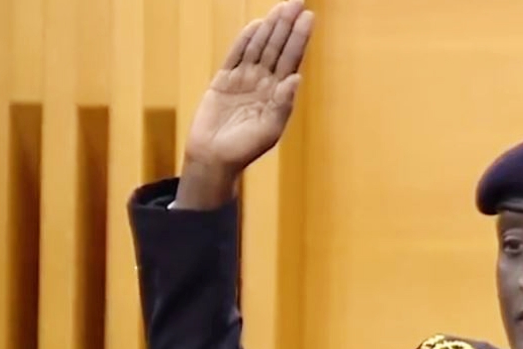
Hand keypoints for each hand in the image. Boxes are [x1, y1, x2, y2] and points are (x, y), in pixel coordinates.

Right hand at [175, 0, 313, 208]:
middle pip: (277, 48)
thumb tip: (296, 78)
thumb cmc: (244, 149)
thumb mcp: (269, 130)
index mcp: (278, 95)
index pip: (292, 60)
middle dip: (287, 25)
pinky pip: (235, 56)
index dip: (299, 39)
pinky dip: (245, 41)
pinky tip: (256, 26)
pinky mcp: (223, 81)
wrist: (214, 158)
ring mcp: (243, 80)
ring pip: (258, 48)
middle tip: (297, 1)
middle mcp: (263, 84)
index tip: (309, 18)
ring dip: (269, 27)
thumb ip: (283, 104)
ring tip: (281, 7)